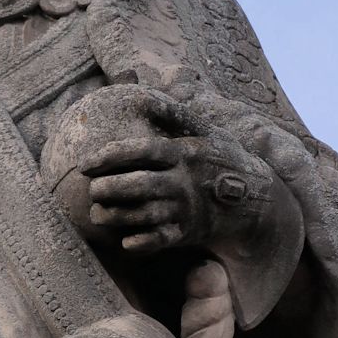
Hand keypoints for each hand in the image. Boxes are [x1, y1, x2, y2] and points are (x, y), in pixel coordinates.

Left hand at [78, 92, 274, 256]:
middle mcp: (183, 181)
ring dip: (117, 217)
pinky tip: (125, 242)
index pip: (141, 151)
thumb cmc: (220, 161)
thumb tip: (143, 95)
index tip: (85, 165)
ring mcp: (186, 209)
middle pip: (140, 184)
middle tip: (92, 191)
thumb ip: (174, 116)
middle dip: (110, 188)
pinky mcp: (188, 232)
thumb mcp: (205, 133)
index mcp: (183, 153)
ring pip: (146, 214)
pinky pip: (161, 240)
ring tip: (97, 215)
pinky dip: (142, 243)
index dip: (110, 157)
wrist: (253, 200)